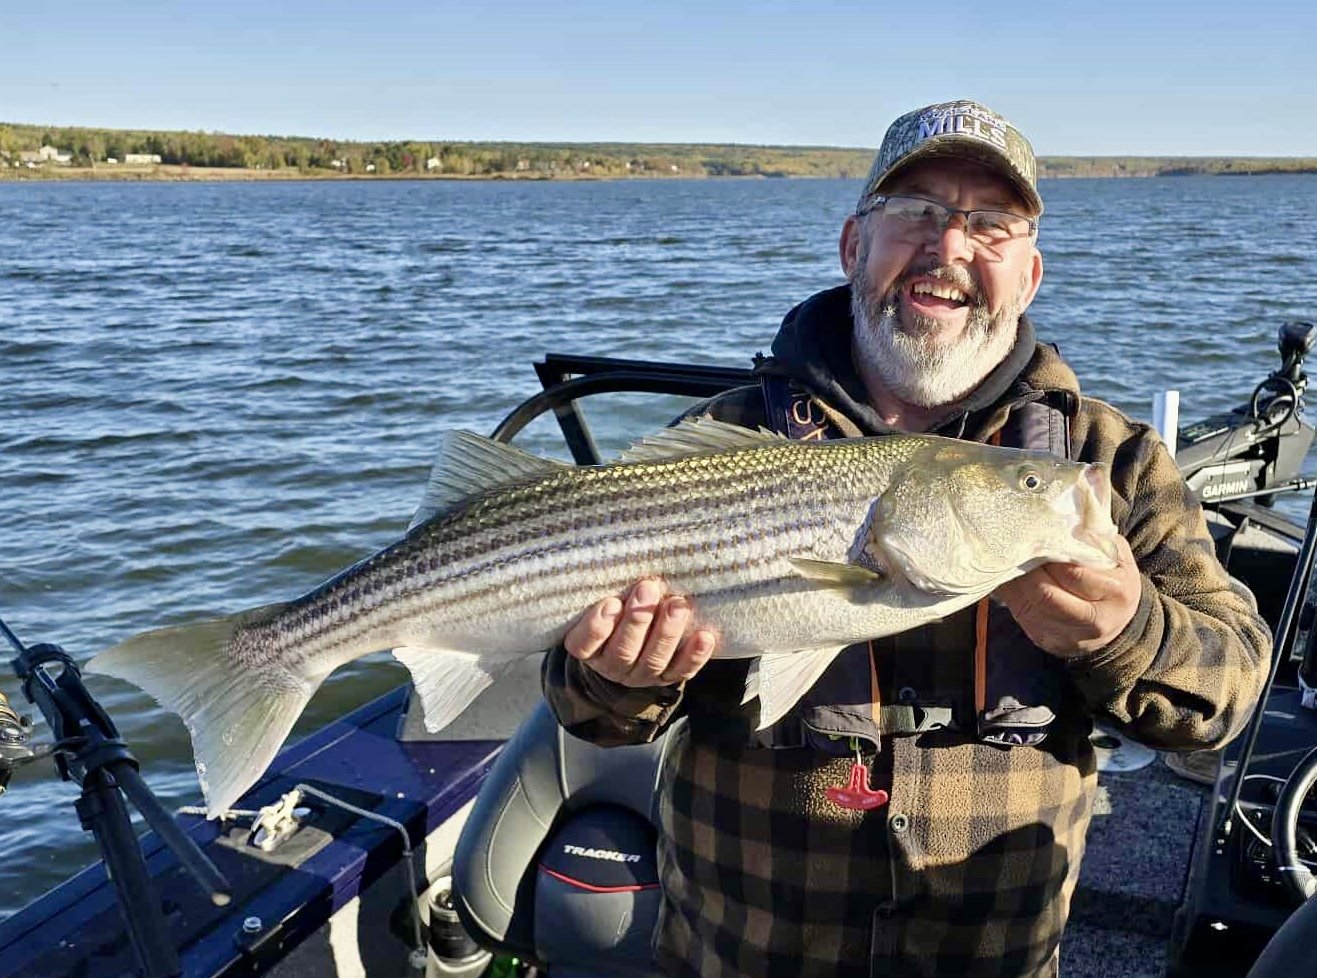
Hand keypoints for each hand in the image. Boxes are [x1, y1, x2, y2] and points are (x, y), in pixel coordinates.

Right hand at [564, 578, 716, 687]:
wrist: (633, 642)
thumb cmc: (616, 608)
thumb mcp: (604, 598)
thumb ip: (609, 585)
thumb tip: (624, 547)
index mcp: (589, 647)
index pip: (583, 644)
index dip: (596, 627)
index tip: (611, 602)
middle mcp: (612, 665)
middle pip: (622, 652)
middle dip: (637, 620)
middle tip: (648, 588)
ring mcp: (641, 674)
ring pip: (653, 660)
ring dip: (666, 631)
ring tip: (677, 604)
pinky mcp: (668, 676)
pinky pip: (681, 670)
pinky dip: (694, 655)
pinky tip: (704, 636)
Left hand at [994, 535, 1141, 655]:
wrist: (1117, 621)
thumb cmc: (1112, 577)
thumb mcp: (1114, 554)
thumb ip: (1093, 537)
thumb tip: (1061, 516)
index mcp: (1116, 592)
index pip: (1072, 573)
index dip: (1048, 556)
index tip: (1032, 539)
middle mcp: (1097, 620)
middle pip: (1047, 595)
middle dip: (1025, 571)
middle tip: (1012, 551)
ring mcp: (1072, 636)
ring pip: (1031, 608)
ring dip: (1014, 584)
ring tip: (1005, 563)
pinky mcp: (1051, 643)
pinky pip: (1024, 619)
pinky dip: (1012, 598)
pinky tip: (1008, 581)